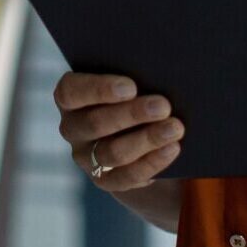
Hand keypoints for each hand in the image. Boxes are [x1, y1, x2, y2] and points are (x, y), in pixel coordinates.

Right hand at [54, 72, 183, 191]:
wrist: (150, 124)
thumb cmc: (143, 84)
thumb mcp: (137, 74)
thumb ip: (140, 70)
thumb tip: (164, 67)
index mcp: (73, 94)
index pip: (71, 92)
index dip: (98, 89)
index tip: (131, 87)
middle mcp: (74, 127)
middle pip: (94, 124)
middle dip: (132, 114)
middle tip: (164, 106)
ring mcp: (87, 157)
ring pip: (112, 152)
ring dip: (147, 139)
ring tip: (175, 128)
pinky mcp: (106, 179)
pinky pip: (125, 177)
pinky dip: (151, 163)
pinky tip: (172, 148)